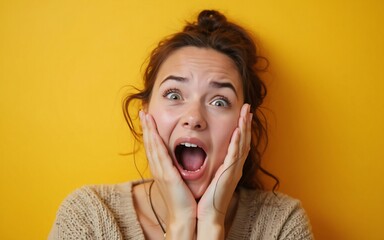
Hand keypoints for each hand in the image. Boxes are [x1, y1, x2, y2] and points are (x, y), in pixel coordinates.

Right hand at [139, 111, 196, 238]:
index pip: (154, 147)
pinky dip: (155, 141)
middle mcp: (158, 169)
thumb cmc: (184, 200)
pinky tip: (153, 131)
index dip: (150, 132)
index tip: (148, 119)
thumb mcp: (179, 180)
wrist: (184, 216)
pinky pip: (159, 154)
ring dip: (148, 130)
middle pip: (149, 143)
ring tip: (145, 116)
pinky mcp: (166, 175)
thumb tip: (180, 160)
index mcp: (161, 169)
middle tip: (143, 112)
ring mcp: (160, 171)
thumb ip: (177, 169)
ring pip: (152, 146)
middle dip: (146, 127)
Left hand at [196, 103, 251, 238]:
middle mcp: (234, 166)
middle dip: (246, 122)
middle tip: (248, 107)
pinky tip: (239, 130)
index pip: (238, 142)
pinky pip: (235, 154)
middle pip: (244, 140)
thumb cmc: (205, 197)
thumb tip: (202, 154)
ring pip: (242, 144)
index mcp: (229, 166)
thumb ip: (211, 164)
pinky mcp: (229, 174)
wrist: (205, 215)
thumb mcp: (209, 176)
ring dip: (244, 127)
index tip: (242, 113)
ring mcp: (234, 170)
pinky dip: (238, 141)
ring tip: (246, 112)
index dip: (241, 127)